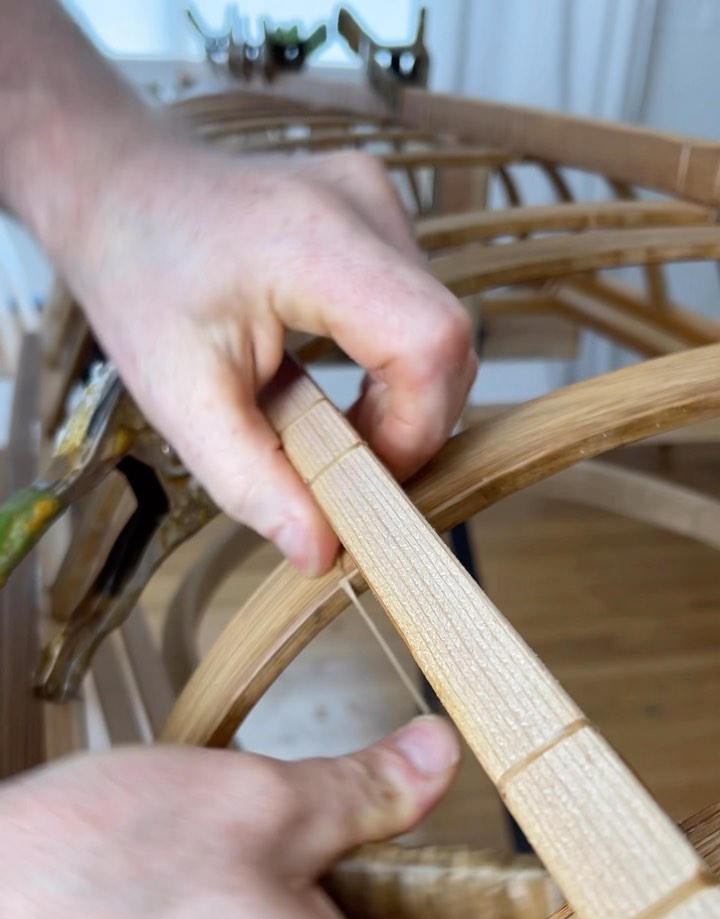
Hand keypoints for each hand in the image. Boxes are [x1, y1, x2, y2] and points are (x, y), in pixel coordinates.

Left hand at [54, 130, 476, 574]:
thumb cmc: (138, 279)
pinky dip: (393, 370)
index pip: (430, 342)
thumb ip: (252, 481)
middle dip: (410, 426)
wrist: (118, 190)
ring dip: (403, 402)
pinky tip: (337, 389)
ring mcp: (380, 202)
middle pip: (448, 342)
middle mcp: (363, 205)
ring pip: (441, 333)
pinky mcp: (381, 216)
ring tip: (330, 429)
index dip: (416, 429)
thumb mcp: (181, 399)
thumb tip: (322, 553)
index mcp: (312, 242)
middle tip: (342, 468)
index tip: (361, 476)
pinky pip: (420, 313)